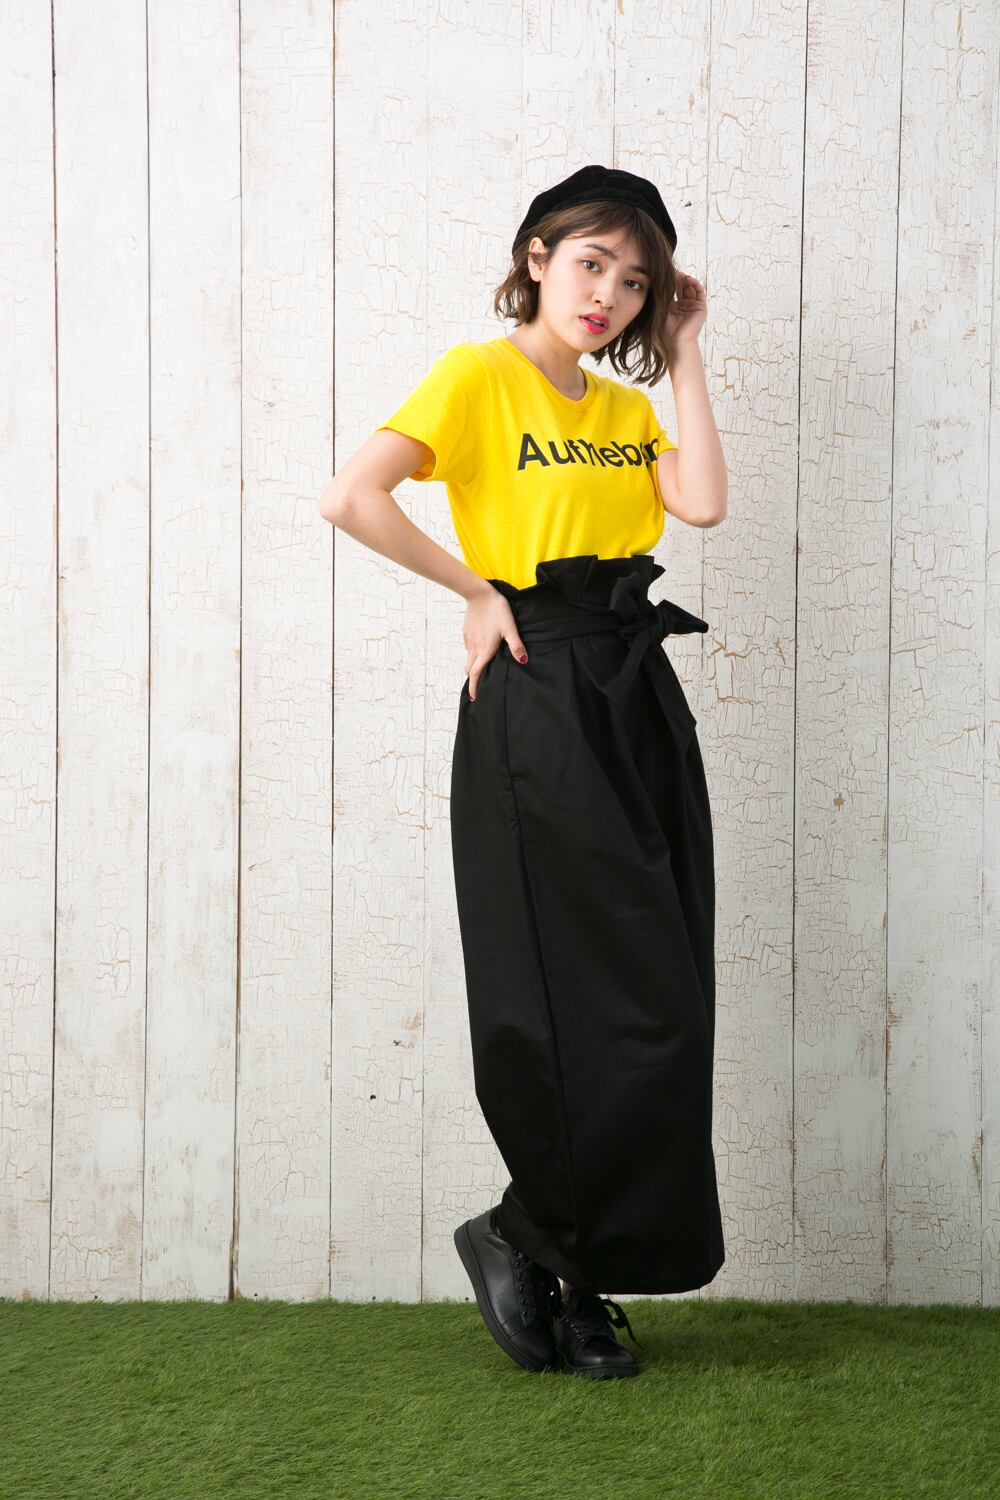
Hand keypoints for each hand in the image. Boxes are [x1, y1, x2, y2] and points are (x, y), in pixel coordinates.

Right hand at [463, 584, 527, 700]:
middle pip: (469, 669)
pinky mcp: (466, 632)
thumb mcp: (510, 627)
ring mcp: (469, 639)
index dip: (474, 687)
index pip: (476, 673)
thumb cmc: (497, 610)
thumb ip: (516, 646)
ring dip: (472, 666)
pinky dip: (472, 653)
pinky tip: (480, 648)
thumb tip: (524, 661)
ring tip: (481, 668)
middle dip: (473, 679)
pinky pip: (468, 647)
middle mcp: (475, 647)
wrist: (479, 594)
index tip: (475, 697)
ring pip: (468, 658)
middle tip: (478, 686)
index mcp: (485, 649)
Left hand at [665, 270, 706, 354]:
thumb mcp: (660, 311)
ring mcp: (693, 306)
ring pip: (691, 287)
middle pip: (682, 287)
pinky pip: (700, 291)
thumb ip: (660, 298)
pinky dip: (694, 283)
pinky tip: (687, 279)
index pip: (673, 290)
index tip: (664, 273)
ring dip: (686, 279)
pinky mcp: (700, 307)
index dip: (670, 281)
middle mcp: (684, 306)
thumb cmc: (665, 332)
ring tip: (679, 274)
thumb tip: (654, 282)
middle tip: (672, 271)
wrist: (676, 343)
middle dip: (678, 278)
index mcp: (674, 308)